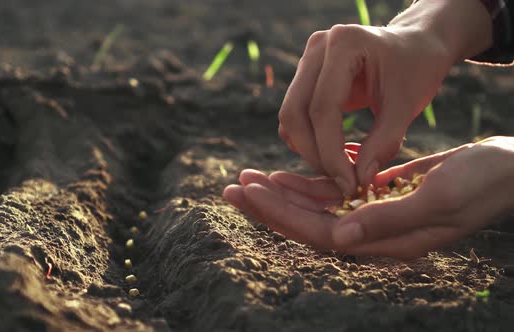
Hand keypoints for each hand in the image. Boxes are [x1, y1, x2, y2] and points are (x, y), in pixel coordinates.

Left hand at [223, 137, 513, 258]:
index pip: (319, 234)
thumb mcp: (440, 199)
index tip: (247, 192)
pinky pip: (333, 195)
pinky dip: (308, 185)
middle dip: (268, 206)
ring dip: (281, 193)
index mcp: (386, 241)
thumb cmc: (482, 182)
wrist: (506, 168)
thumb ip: (388, 220)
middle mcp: (374, 234)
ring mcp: (373, 217)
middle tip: (230, 187)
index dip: (281, 215)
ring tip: (247, 178)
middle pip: (308, 224)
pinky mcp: (375, 197)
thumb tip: (336, 239)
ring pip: (316, 208)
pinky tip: (284, 175)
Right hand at [278, 0, 491, 194]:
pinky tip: (336, 154)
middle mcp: (317, 47)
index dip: (331, 152)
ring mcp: (307, 60)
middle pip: (295, 113)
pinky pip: (295, 117)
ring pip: (290, 117)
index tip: (349, 183)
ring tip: (341, 170)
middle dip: (314, 154)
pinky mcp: (304, 77)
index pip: (322, 108)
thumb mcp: (407, 105)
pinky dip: (309, 141)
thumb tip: (360, 179)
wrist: (416, 45)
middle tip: (341, 182)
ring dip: (308, 150)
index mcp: (344, 43)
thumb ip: (384, 142)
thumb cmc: (417, 69)